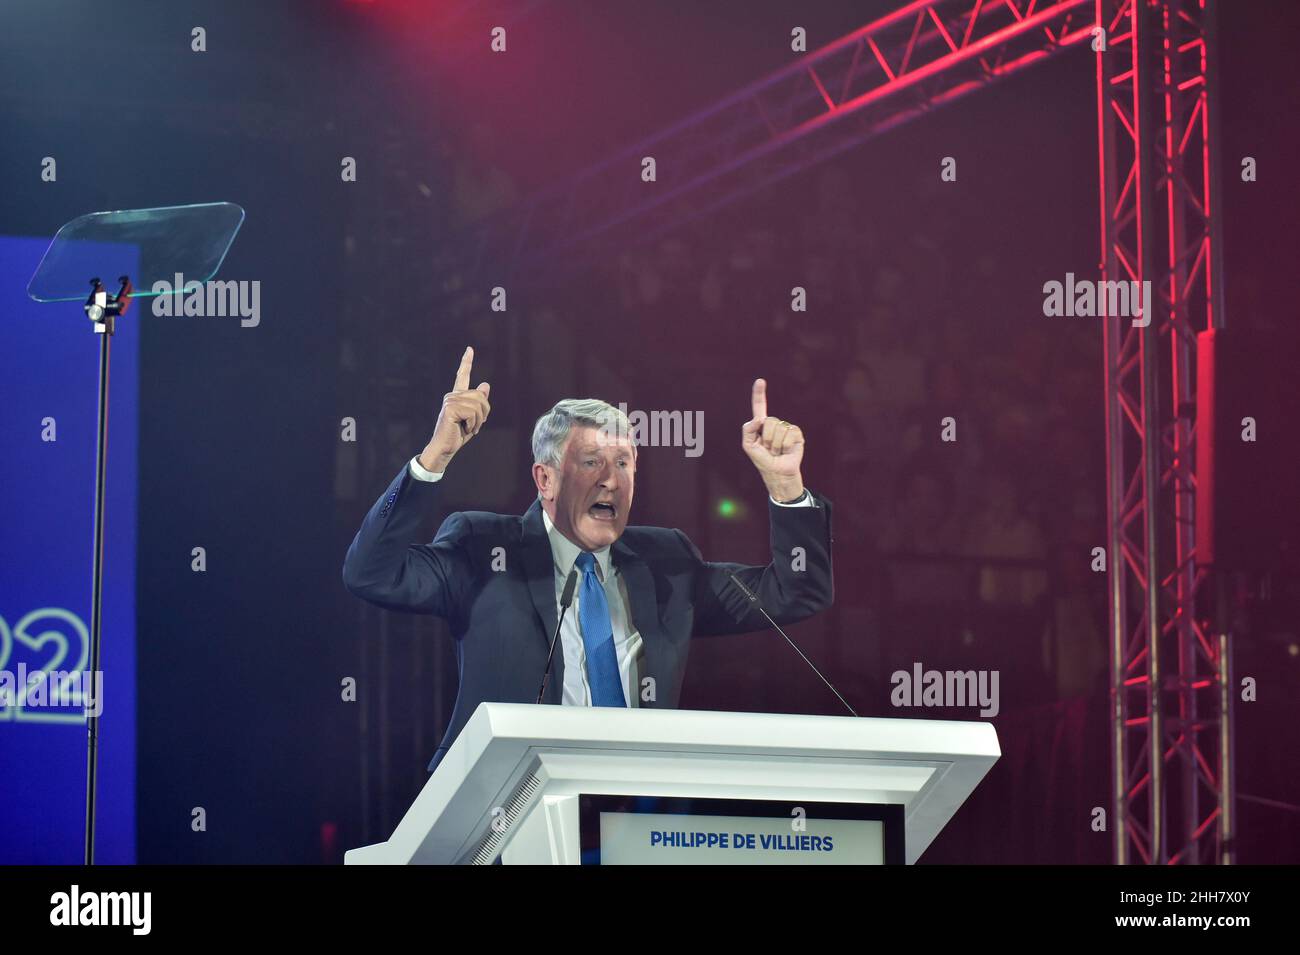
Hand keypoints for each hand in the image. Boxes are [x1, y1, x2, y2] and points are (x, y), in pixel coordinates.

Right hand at [418, 346, 490, 471]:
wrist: (445, 448)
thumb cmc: (457, 435)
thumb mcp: (473, 418)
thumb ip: (479, 402)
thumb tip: (485, 384)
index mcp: (457, 397)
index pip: (462, 376)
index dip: (466, 362)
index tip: (470, 349)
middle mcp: (452, 396)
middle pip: (481, 396)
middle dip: (484, 413)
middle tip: (475, 425)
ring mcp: (449, 400)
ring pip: (478, 405)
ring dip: (478, 421)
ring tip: (470, 428)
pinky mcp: (450, 408)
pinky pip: (473, 412)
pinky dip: (473, 424)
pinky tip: (465, 429)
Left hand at [740, 378, 805, 501]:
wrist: (778, 473)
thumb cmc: (762, 460)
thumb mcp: (748, 446)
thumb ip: (748, 430)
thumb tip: (758, 419)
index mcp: (761, 424)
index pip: (760, 407)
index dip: (759, 394)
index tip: (760, 381)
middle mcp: (774, 424)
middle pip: (769, 421)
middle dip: (767, 438)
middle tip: (769, 449)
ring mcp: (786, 428)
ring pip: (779, 428)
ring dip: (776, 444)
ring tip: (777, 452)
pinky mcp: (796, 434)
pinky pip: (790, 433)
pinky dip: (785, 445)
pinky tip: (786, 451)